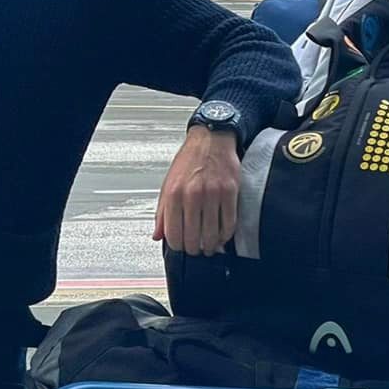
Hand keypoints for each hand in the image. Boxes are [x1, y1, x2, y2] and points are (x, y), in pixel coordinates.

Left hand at [153, 127, 239, 255]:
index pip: (173, 234)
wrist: (211, 139)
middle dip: (194, 249)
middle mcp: (192, 194)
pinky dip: (225, 235)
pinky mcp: (230, 192)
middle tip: (196, 249)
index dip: (178, 246)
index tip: (181, 248)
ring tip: (209, 246)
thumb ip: (162, 212)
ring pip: (212, 234)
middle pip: (193, 237)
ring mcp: (212, 194)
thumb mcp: (168, 183)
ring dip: (210, 245)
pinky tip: (222, 236)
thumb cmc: (189, 160)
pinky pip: (229, 223)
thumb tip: (157, 235)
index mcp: (173, 194)